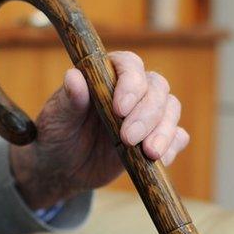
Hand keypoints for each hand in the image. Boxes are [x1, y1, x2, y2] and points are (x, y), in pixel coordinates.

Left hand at [10, 51, 189, 208]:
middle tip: (128, 138)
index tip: (120, 108)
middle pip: (156, 88)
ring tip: (149, 153)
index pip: (130, 65)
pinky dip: (173, 146)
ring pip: (170, 109)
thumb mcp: (56, 119)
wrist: (61, 169)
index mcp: (107, 75)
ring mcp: (146, 114)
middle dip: (147, 114)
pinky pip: (177, 136)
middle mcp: (131, 90)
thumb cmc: (56, 135)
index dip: (131, 83)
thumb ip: (68, 99)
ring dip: (164, 131)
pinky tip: (161, 160)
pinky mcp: (155, 138)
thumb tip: (73, 77)